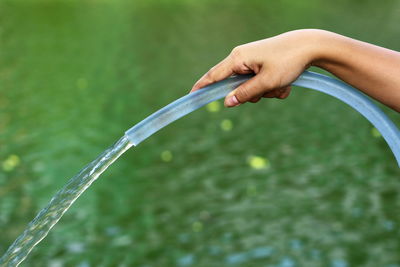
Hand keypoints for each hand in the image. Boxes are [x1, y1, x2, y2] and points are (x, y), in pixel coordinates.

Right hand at [190, 29, 320, 106]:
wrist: (310, 46)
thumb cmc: (288, 61)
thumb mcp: (266, 82)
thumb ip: (245, 94)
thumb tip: (226, 103)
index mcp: (238, 58)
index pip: (214, 76)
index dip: (202, 87)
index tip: (191, 96)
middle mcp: (242, 58)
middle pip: (236, 86)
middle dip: (252, 94)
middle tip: (267, 91)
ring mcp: (252, 61)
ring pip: (251, 87)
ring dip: (265, 92)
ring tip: (281, 84)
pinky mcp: (262, 64)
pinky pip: (261, 83)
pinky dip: (272, 87)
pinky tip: (285, 82)